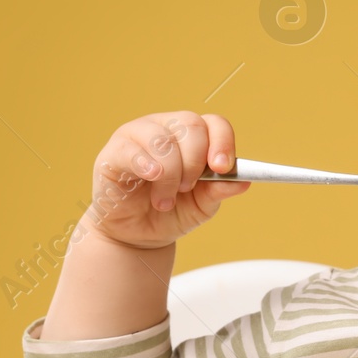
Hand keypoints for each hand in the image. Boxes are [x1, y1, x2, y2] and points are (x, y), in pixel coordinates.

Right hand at [81, 111, 250, 249]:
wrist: (136, 234)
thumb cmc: (171, 212)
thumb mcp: (202, 205)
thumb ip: (220, 191)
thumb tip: (243, 181)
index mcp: (193, 136)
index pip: (214, 123)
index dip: (222, 142)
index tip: (222, 168)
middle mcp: (167, 127)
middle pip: (192, 125)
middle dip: (195, 162)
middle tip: (187, 189)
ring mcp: (139, 134)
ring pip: (163, 139)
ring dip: (170, 173)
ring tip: (164, 200)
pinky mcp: (115, 150)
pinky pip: (132, 149)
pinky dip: (146, 165)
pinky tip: (151, 178)